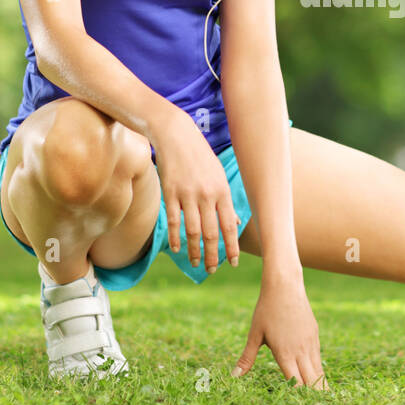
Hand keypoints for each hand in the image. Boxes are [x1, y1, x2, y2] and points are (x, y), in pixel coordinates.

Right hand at [147, 107, 238, 272]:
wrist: (176, 134)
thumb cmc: (200, 156)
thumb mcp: (218, 175)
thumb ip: (225, 200)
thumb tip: (234, 222)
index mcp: (222, 191)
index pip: (230, 225)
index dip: (232, 246)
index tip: (233, 262)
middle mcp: (207, 195)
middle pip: (212, 233)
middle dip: (213, 255)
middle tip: (212, 270)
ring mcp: (188, 194)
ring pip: (193, 231)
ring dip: (195, 251)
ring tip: (196, 263)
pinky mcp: (170, 193)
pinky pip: (174, 220)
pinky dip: (176, 237)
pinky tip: (178, 249)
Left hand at [233, 272, 327, 388]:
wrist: (285, 285)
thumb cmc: (266, 309)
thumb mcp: (254, 334)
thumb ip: (247, 358)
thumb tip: (234, 376)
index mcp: (285, 353)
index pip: (295, 384)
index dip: (297, 397)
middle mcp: (301, 351)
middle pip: (313, 382)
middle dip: (313, 396)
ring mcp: (311, 343)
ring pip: (318, 371)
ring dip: (318, 385)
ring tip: (320, 399)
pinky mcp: (314, 335)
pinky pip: (318, 358)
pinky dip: (318, 371)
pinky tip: (315, 376)